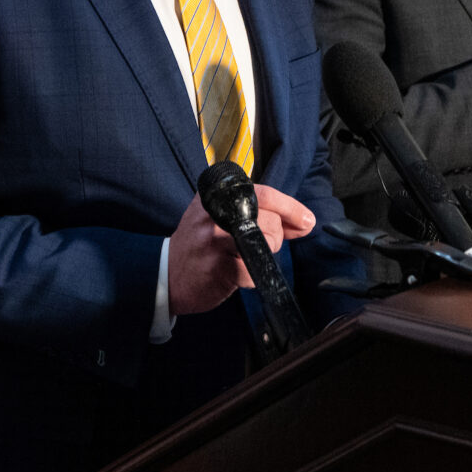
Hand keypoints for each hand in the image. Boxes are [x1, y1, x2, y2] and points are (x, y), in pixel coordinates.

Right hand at [167, 184, 314, 315]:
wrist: (166, 274)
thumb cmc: (198, 246)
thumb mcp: (220, 218)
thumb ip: (258, 215)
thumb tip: (302, 222)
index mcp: (216, 195)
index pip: (263, 193)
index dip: (290, 207)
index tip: (306, 220)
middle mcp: (216, 212)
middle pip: (271, 220)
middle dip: (276, 238)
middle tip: (260, 247)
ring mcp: (216, 238)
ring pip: (267, 243)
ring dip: (264, 257)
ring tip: (241, 259)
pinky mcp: (221, 265)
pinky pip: (255, 270)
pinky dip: (252, 277)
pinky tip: (235, 275)